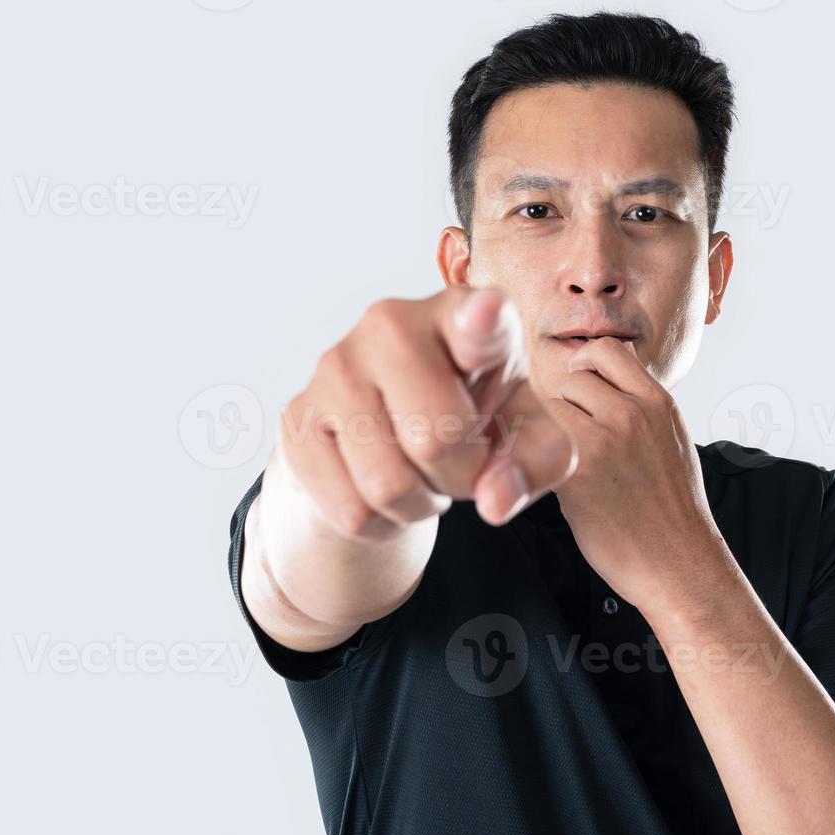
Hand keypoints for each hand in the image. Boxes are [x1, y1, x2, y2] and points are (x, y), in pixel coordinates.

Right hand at [277, 286, 577, 539]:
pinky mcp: (296, 417)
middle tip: (457, 459)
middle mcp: (393, 324)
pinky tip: (379, 484)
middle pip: (438, 439)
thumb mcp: (526, 436)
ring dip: (419, 503)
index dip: (483, 320)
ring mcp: (335, 366)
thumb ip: (537, 463)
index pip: (477, 318)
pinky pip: (350, 511)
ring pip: (388, 486)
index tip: (488, 312)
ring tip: (419, 470)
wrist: (388, 430)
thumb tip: (495, 500)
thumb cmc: (473, 417)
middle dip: (461, 476)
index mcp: (464, 315)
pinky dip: (379, 522)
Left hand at [544, 336, 726, 614]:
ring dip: (546, 425)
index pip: (607, 350)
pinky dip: (533, 454)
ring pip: (551, 403)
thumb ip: (641, 409)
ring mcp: (606, 439)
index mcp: (658, 403)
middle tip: (562, 433)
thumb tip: (607, 384)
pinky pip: (538, 441)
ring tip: (558, 456)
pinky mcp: (578, 470)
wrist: (680, 564)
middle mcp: (633, 413)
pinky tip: (547, 477)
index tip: (577, 393)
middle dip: (562, 401)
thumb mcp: (671, 442)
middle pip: (572, 375)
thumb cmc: (672, 511)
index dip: (584, 367)